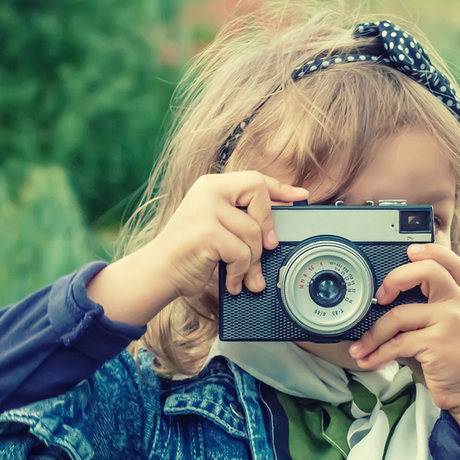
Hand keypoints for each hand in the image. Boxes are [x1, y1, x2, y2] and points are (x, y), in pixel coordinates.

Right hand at [86, 171, 307, 326]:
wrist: (158, 273)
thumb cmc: (189, 254)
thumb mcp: (216, 228)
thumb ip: (240, 219)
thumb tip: (275, 228)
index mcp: (211, 185)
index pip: (254, 179)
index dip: (281, 188)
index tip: (301, 196)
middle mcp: (208, 190)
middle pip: (258, 193)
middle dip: (267, 225)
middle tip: (268, 247)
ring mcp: (205, 209)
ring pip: (253, 231)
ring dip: (251, 260)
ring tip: (241, 274)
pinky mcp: (206, 232)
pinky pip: (241, 252)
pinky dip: (239, 271)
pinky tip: (231, 280)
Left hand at [348, 243, 459, 447]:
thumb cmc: (444, 357)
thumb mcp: (434, 328)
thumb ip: (416, 310)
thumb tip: (374, 304)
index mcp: (455, 296)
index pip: (451, 262)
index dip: (431, 250)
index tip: (409, 251)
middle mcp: (456, 303)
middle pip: (428, 271)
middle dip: (395, 279)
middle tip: (379, 297)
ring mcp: (450, 322)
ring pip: (399, 315)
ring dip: (373, 335)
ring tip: (359, 349)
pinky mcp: (439, 343)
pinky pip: (397, 343)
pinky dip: (377, 353)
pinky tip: (368, 360)